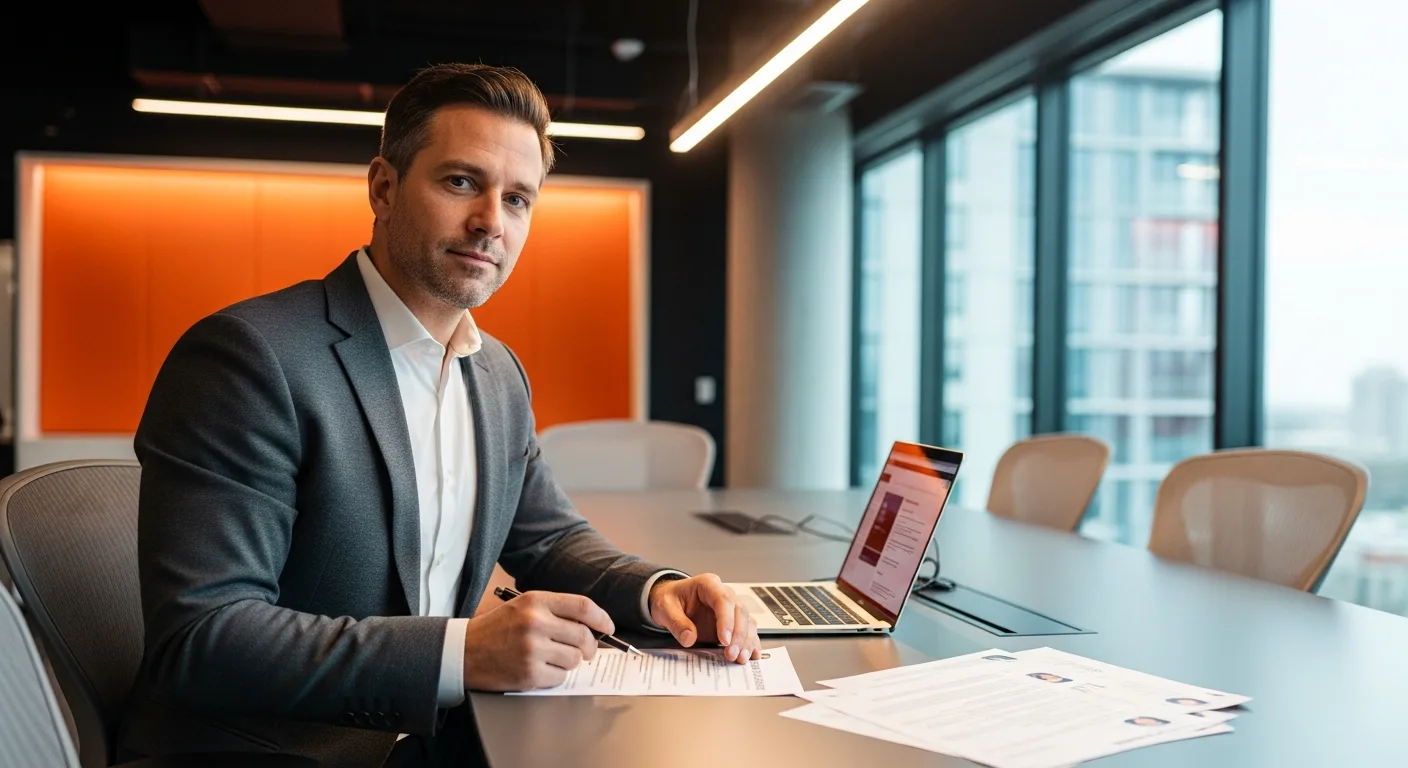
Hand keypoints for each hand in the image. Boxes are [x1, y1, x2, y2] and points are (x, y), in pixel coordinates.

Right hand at [462, 590, 613, 690]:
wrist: (463, 652)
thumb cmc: (495, 629)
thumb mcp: (522, 607)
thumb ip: (554, 611)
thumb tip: (590, 624)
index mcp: (536, 601)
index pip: (582, 606)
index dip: (601, 618)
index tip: (608, 627)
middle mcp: (536, 623)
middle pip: (583, 635)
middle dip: (589, 646)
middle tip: (585, 651)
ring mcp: (533, 649)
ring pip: (574, 659)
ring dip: (569, 661)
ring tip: (551, 658)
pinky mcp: (529, 673)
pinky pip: (560, 677)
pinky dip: (555, 676)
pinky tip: (539, 669)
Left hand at [648, 574, 760, 663]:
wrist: (671, 601)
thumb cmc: (669, 600)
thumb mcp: (665, 608)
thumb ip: (676, 622)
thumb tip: (689, 638)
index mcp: (708, 585)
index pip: (724, 599)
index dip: (727, 620)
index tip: (724, 640)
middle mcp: (723, 594)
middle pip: (740, 611)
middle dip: (738, 635)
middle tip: (731, 654)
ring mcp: (730, 608)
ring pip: (748, 621)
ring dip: (746, 641)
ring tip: (739, 658)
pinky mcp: (733, 622)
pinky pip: (748, 631)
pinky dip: (751, 643)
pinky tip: (753, 655)